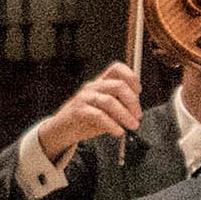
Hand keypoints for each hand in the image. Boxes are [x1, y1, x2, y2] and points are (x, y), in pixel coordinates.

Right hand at [28, 62, 142, 175]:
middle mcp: (93, 86)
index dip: (131, 77)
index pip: (117, 68)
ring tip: (133, 126)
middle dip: (132, 102)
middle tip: (138, 116)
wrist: (62, 130)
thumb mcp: (106, 111)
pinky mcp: (78, 110)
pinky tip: (118, 131)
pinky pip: (98, 115)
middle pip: (118, 85)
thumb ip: (120, 107)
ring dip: (125, 115)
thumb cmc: (87, 120)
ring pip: (110, 101)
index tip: (138, 92)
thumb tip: (136, 111)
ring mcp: (84, 97)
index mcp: (100, 83)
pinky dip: (112, 124)